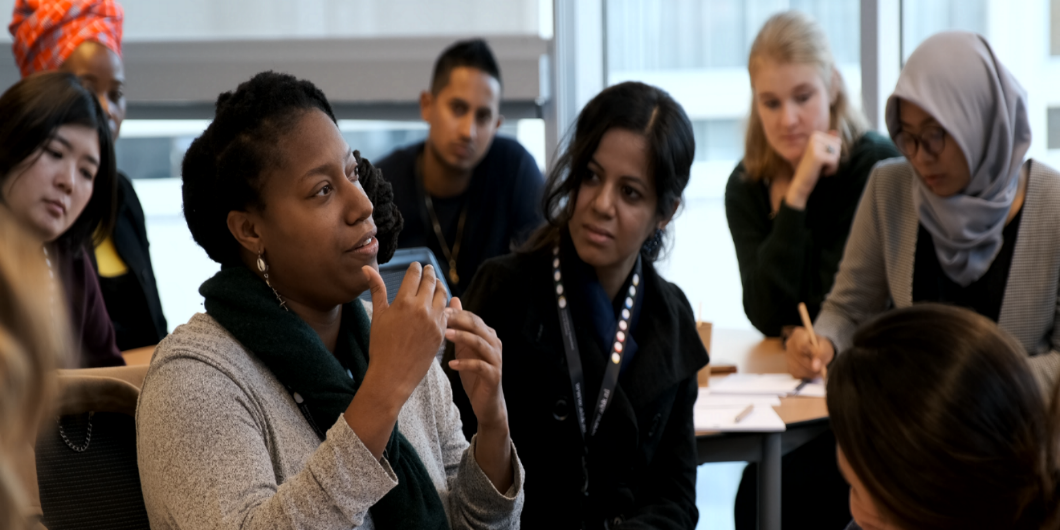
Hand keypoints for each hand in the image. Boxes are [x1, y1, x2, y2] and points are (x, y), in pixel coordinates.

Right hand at [362, 263, 447, 402]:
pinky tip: (441, 303)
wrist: (393, 375)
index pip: (414, 275)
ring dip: (440, 286)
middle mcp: (422, 309)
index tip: (416, 266)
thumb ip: (376, 289)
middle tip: (428, 268)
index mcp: (404, 302)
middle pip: (430, 282)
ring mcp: (434, 321)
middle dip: (429, 273)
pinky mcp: (442, 332)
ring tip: (436, 282)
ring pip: (442, 295)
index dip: (415, 268)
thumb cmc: (380, 346)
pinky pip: (447, 312)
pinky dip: (445, 304)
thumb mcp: (378, 316)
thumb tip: (367, 268)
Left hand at [446, 297, 512, 491]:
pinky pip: (480, 366)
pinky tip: (451, 363)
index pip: (472, 318)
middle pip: (477, 326)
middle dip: (458, 320)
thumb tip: (453, 300)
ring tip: (444, 335)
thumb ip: (461, 326)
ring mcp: (496, 360)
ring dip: (462, 337)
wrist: (487, 403)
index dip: (456, 313)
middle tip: (440, 317)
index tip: (436, 310)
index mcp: (488, 336)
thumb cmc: (474, 374)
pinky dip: (465, 363)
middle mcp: (495, 344)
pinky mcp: (494, 375)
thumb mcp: (465, 348)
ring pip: (480, 343)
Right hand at [785, 130, 840, 209]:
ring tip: (821, 168)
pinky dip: (831, 169)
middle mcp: (814, 137)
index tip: (822, 159)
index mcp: (815, 135)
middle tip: (822, 165)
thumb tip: (836, 131)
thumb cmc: (813, 169)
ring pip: (837, 153)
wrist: (801, 183)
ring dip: (833, 164)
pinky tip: (822, 172)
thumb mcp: (822, 154)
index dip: (834, 153)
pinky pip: (834, 160)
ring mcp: (814, 146)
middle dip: (834, 158)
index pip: (837, 141)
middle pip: (838, 146)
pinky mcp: (817, 155)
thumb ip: (829, 142)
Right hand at [785, 326, 834, 378]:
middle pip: (799, 358)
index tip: (819, 359)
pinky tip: (812, 371)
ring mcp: (787, 355)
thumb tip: (815, 366)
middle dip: (812, 365)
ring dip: (810, 372)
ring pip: (797, 367)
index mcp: (798, 334)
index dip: (811, 354)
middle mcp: (790, 344)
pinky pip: (796, 374)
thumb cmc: (821, 347)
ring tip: (818, 370)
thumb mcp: (826, 348)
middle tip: (821, 368)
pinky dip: (806, 375)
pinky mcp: (788, 366)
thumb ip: (821, 355)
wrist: (819, 352)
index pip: (801, 345)